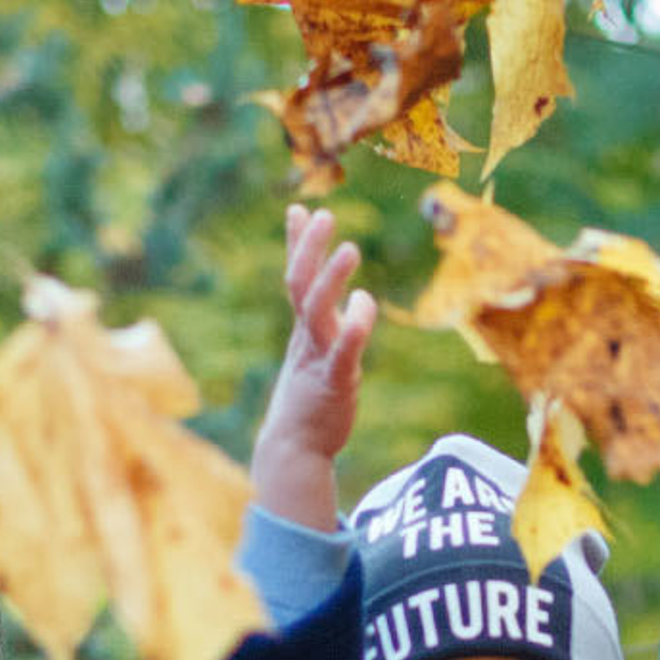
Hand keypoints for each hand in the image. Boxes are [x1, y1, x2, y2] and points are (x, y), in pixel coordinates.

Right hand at [249, 205, 377, 533]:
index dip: (298, 245)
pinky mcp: (335, 384)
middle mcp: (307, 339)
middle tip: (325, 215)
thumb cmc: (310, 401)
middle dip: (310, 249)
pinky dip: (353, 329)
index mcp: (303, 331)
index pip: (296, 279)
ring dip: (331, 278)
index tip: (300, 209)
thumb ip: (334, 328)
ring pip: (317, 312)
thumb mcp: (319, 357)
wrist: (295, 450)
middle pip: (300, 286)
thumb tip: (353, 295)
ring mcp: (318, 360)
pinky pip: (343, 353)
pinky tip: (364, 304)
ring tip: (350, 248)